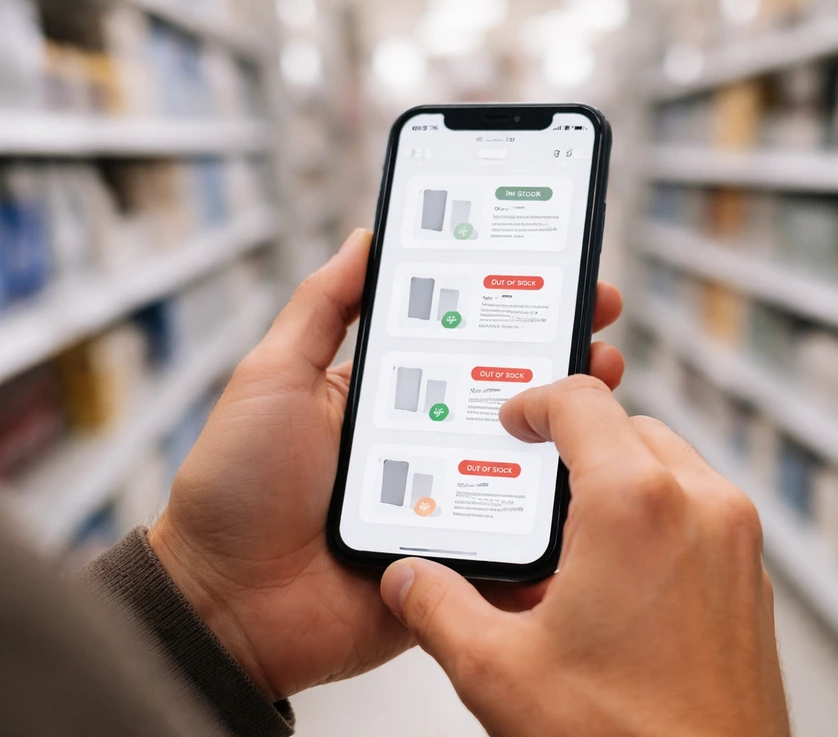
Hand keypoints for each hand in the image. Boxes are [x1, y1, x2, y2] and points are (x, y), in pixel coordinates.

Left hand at [148, 229, 626, 700]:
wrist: (224, 605)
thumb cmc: (235, 487)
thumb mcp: (272, 378)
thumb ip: (321, 308)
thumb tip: (364, 238)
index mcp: (390, 398)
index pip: (465, 345)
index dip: (513, 312)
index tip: (562, 280)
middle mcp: (426, 446)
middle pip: (507, 401)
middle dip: (561, 368)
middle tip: (601, 337)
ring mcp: (445, 506)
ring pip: (522, 468)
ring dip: (569, 440)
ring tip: (607, 408)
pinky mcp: (453, 563)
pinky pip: (514, 541)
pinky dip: (552, 525)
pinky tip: (590, 494)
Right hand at [379, 376, 788, 736]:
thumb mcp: (499, 672)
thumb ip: (438, 609)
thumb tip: (407, 581)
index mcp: (636, 505)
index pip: (581, 402)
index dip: (535, 401)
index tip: (514, 420)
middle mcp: (700, 507)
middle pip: (627, 428)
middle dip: (575, 444)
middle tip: (532, 484)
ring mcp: (737, 541)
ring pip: (669, 464)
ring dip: (619, 476)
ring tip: (571, 536)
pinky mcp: (753, 576)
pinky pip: (700, 509)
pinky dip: (658, 514)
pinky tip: (617, 575)